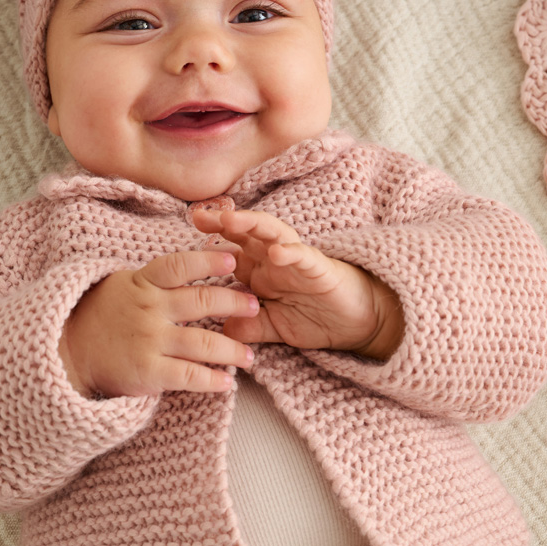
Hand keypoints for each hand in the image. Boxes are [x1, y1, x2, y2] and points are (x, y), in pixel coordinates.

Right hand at [59, 250, 259, 397]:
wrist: (67, 351)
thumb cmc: (101, 313)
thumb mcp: (123, 283)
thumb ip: (157, 278)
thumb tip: (197, 264)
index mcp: (143, 283)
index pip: (180, 266)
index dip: (209, 260)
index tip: (235, 257)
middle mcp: (150, 309)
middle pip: (202, 301)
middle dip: (235, 303)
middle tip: (256, 306)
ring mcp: (150, 341)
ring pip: (203, 343)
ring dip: (233, 350)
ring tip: (250, 356)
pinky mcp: (148, 372)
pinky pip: (189, 376)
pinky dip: (212, 380)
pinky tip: (227, 382)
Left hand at [191, 208, 403, 359]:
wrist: (359, 324)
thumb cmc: (317, 319)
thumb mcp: (276, 329)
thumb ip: (249, 327)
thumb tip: (221, 331)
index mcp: (261, 272)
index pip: (232, 251)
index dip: (211, 240)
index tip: (187, 233)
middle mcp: (276, 261)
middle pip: (246, 235)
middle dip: (224, 223)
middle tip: (199, 214)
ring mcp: (297, 262)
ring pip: (272, 235)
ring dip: (252, 226)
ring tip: (232, 221)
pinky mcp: (320, 269)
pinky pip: (304, 256)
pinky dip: (291, 252)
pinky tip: (277, 252)